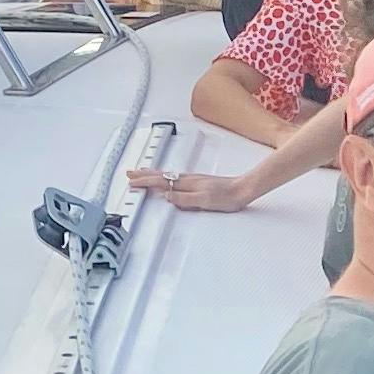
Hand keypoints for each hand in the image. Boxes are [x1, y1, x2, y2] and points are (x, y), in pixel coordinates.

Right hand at [130, 164, 255, 211]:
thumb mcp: (204, 201)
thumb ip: (184, 199)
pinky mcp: (198, 181)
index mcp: (187, 183)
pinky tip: (166, 178)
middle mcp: (188, 179)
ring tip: (142, 172)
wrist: (242, 189)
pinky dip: (164, 175)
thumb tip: (167, 196)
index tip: (133, 183)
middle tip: (130, 174)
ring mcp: (193, 179)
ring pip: (167, 174)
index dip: (145, 182)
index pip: (161, 182)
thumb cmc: (226, 197)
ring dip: (152, 173)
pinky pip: (175, 176)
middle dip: (144, 175)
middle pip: (161, 175)